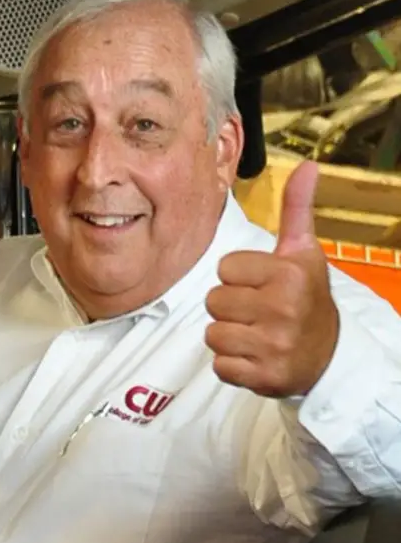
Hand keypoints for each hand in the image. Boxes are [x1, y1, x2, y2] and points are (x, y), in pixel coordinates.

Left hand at [205, 160, 338, 397]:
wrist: (329, 355)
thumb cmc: (307, 299)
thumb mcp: (304, 253)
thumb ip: (296, 210)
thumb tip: (306, 166)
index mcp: (288, 274)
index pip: (224, 269)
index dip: (237, 278)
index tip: (261, 286)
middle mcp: (282, 308)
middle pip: (214, 301)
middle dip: (230, 308)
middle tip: (257, 312)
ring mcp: (274, 345)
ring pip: (213, 334)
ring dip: (228, 337)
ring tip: (255, 334)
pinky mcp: (264, 376)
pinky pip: (220, 366)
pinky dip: (232, 365)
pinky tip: (254, 357)